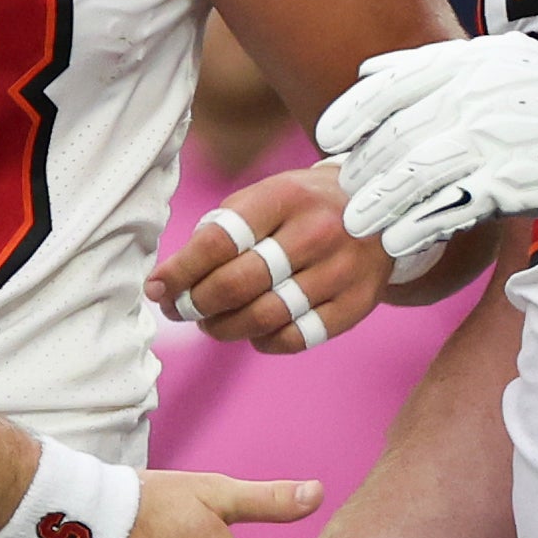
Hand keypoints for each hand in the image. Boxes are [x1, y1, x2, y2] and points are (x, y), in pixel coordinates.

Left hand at [151, 165, 391, 352]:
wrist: (380, 208)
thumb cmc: (303, 206)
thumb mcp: (265, 195)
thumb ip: (221, 230)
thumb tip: (171, 279)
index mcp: (284, 197)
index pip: (218, 241)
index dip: (180, 271)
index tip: (157, 288)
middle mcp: (316, 232)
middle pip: (238, 284)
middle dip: (196, 304)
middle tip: (180, 309)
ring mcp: (340, 271)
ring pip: (264, 317)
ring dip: (224, 328)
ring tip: (210, 322)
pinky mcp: (356, 304)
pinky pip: (296, 338)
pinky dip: (263, 341)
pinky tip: (252, 331)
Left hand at [319, 35, 537, 255]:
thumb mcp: (507, 65)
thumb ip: (439, 67)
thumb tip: (369, 72)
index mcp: (475, 62)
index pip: (393, 84)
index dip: (353, 113)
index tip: (327, 138)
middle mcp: (480, 94)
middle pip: (399, 134)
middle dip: (365, 168)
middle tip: (344, 193)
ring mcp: (497, 138)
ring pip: (416, 172)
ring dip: (380, 201)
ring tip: (358, 223)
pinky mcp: (515, 181)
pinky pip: (451, 206)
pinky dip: (418, 224)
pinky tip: (397, 241)